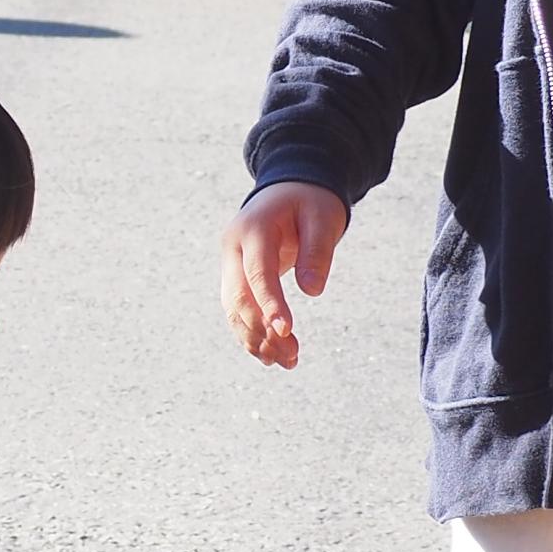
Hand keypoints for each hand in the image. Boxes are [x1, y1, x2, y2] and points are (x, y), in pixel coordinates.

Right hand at [220, 181, 349, 370]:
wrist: (288, 188)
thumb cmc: (309, 201)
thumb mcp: (322, 218)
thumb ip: (317, 251)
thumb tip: (312, 291)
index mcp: (252, 230)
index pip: (257, 273)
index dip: (270, 304)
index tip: (287, 332)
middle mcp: (233, 248)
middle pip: (239, 297)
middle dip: (262, 331)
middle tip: (292, 357)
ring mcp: (230, 262)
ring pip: (234, 309)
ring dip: (256, 339)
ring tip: (286, 362)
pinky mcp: (235, 275)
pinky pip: (237, 309)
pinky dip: (251, 333)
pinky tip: (269, 355)